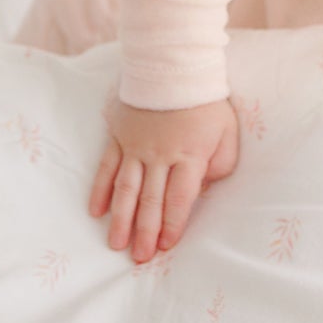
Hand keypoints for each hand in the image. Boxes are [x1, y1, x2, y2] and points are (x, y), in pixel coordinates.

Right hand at [88, 93, 239, 261]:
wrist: (173, 64)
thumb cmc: (205, 102)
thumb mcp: (227, 132)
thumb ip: (219, 164)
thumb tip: (202, 191)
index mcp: (189, 155)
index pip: (180, 198)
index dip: (173, 224)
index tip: (167, 246)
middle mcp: (159, 155)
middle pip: (151, 200)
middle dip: (145, 232)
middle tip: (139, 258)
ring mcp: (136, 146)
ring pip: (126, 189)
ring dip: (121, 219)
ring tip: (115, 244)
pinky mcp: (119, 136)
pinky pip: (106, 167)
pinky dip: (100, 190)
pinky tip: (95, 211)